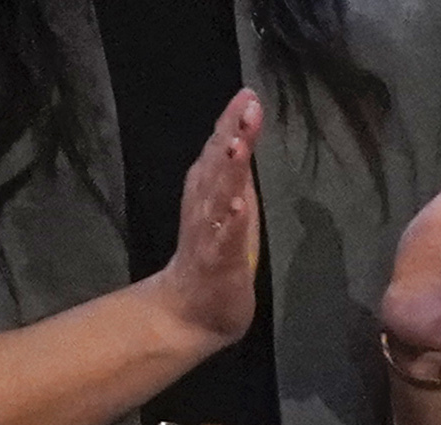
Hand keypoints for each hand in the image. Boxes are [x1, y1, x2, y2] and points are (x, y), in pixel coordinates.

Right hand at [148, 92, 260, 356]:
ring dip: (227, 171)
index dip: (232, 122)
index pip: (220, 149)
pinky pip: (223, 240)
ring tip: (239, 145)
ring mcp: (208, 233)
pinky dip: (231, 222)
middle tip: (246, 106)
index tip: (248, 95)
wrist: (191, 313)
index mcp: (209, 190)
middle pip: (217, 164)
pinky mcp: (216, 263)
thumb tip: (243, 137)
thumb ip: (236, 175)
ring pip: (217, 196)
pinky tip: (239, 205)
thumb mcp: (232, 208)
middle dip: (231, 134)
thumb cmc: (216, 257)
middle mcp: (204, 205)